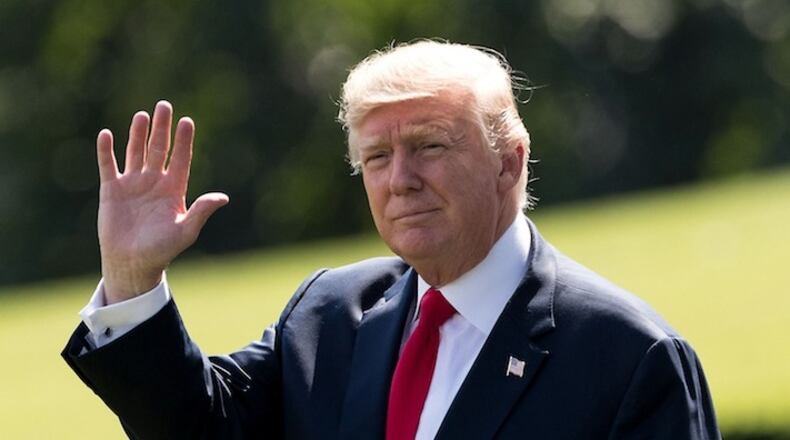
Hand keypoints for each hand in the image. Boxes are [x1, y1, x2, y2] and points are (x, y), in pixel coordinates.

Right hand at [96, 101, 228, 303]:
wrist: (133, 263)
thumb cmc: (162, 250)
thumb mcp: (185, 231)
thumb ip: (201, 211)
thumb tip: (223, 197)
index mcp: (174, 190)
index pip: (181, 159)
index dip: (184, 141)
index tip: (187, 122)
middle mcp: (154, 182)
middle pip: (159, 149)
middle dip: (162, 129)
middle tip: (164, 106)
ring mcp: (133, 184)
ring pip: (136, 152)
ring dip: (138, 134)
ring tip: (142, 115)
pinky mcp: (112, 190)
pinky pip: (108, 166)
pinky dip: (106, 151)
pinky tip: (107, 135)